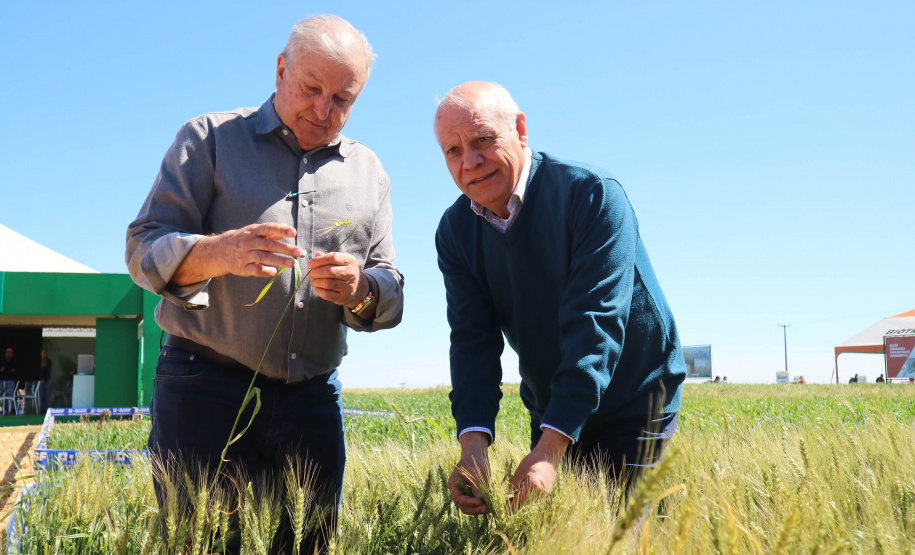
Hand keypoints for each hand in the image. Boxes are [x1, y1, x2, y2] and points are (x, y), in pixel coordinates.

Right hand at [171, 223, 300, 284]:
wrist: (220, 251)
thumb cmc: (244, 239)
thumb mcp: (254, 232)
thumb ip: (271, 232)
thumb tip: (288, 230)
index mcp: (253, 231)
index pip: (269, 228)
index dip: (281, 230)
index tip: (294, 233)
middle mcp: (249, 242)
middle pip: (269, 245)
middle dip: (285, 249)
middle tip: (298, 252)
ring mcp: (245, 255)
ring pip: (263, 257)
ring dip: (278, 260)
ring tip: (291, 263)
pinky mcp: (242, 267)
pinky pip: (256, 270)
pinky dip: (266, 271)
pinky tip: (274, 272)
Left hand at [306, 252, 367, 306]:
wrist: (359, 288)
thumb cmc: (345, 272)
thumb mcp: (340, 262)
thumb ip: (328, 258)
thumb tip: (316, 255)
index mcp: (350, 261)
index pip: (332, 257)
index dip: (318, 260)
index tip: (310, 264)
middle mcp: (351, 273)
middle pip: (329, 271)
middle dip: (315, 272)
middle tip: (310, 274)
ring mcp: (348, 286)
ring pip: (327, 283)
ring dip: (316, 282)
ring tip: (312, 281)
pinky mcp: (343, 297)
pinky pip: (327, 294)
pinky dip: (318, 291)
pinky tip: (317, 288)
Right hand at [447, 431, 490, 514]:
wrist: (476, 456)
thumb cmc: (474, 461)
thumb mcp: (476, 473)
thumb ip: (477, 487)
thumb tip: (481, 501)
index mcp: (453, 485)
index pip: (459, 498)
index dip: (469, 502)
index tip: (480, 501)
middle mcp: (458, 492)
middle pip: (464, 507)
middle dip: (475, 509)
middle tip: (487, 509)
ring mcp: (465, 495)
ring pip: (470, 508)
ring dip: (480, 509)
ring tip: (491, 508)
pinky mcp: (473, 496)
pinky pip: (476, 504)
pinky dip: (483, 506)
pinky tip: (491, 505)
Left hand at [507, 428, 569, 512]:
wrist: (549, 455)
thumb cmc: (532, 461)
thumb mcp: (519, 472)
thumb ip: (512, 487)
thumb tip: (505, 499)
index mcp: (533, 487)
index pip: (517, 503)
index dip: (508, 509)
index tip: (500, 513)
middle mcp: (540, 494)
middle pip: (522, 505)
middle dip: (512, 506)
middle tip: (502, 505)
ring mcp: (544, 495)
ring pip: (527, 503)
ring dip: (519, 502)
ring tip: (510, 498)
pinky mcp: (546, 494)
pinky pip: (533, 499)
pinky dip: (526, 498)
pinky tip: (521, 492)